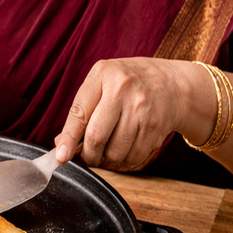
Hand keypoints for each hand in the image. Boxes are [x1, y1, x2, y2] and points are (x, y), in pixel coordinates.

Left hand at [54, 58, 182, 167]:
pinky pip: (134, 157)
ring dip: (110, 156)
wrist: (172, 83)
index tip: (60, 157)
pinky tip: (132, 141)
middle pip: (96, 136)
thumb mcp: (103, 83)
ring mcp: (141, 108)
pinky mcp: (155, 126)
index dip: (68, 138)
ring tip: (115, 141)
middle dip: (89, 154)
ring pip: (115, 152)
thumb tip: (61, 145)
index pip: (79, 112)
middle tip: (90, 155)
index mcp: (102, 74)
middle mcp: (122, 89)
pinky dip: (128, 157)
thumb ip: (82, 110)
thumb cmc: (128, 85)